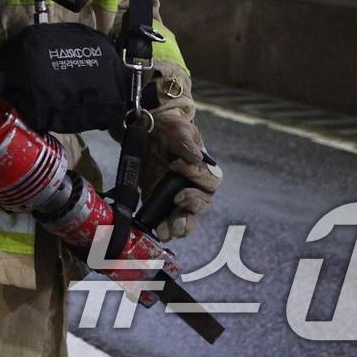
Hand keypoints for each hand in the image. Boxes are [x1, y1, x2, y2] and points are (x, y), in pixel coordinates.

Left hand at [145, 62, 222, 240]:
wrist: (146, 127)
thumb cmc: (168, 125)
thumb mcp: (177, 127)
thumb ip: (186, 140)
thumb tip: (195, 157)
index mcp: (202, 167)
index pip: (209, 179)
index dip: (196, 176)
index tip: (175, 165)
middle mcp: (193, 185)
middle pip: (201, 204)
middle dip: (191, 209)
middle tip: (178, 205)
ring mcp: (176, 194)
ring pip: (186, 216)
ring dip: (179, 224)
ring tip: (168, 230)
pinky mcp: (159, 199)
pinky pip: (165, 217)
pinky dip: (162, 225)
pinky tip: (156, 230)